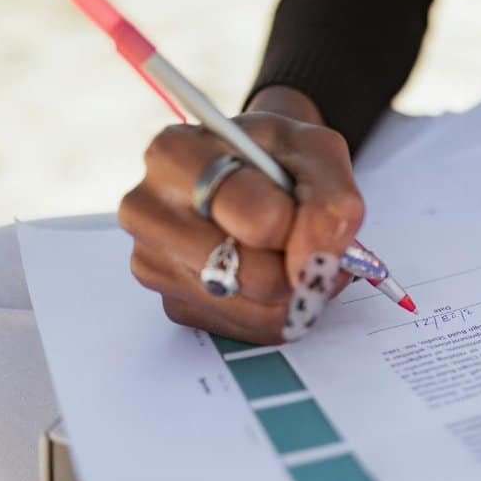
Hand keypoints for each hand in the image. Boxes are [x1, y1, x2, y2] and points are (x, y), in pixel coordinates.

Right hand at [118, 88, 361, 343]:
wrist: (250, 168)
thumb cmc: (277, 156)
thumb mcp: (317, 151)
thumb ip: (331, 202)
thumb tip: (311, 264)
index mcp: (176, 155)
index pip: (262, 220)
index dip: (306, 226)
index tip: (312, 212)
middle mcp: (149, 211)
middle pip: (256, 275)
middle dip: (299, 264)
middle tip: (305, 238)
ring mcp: (155, 263)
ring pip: (256, 309)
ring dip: (294, 291)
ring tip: (294, 253)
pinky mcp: (174, 303)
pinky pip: (248, 328)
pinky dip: (278, 310)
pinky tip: (274, 275)